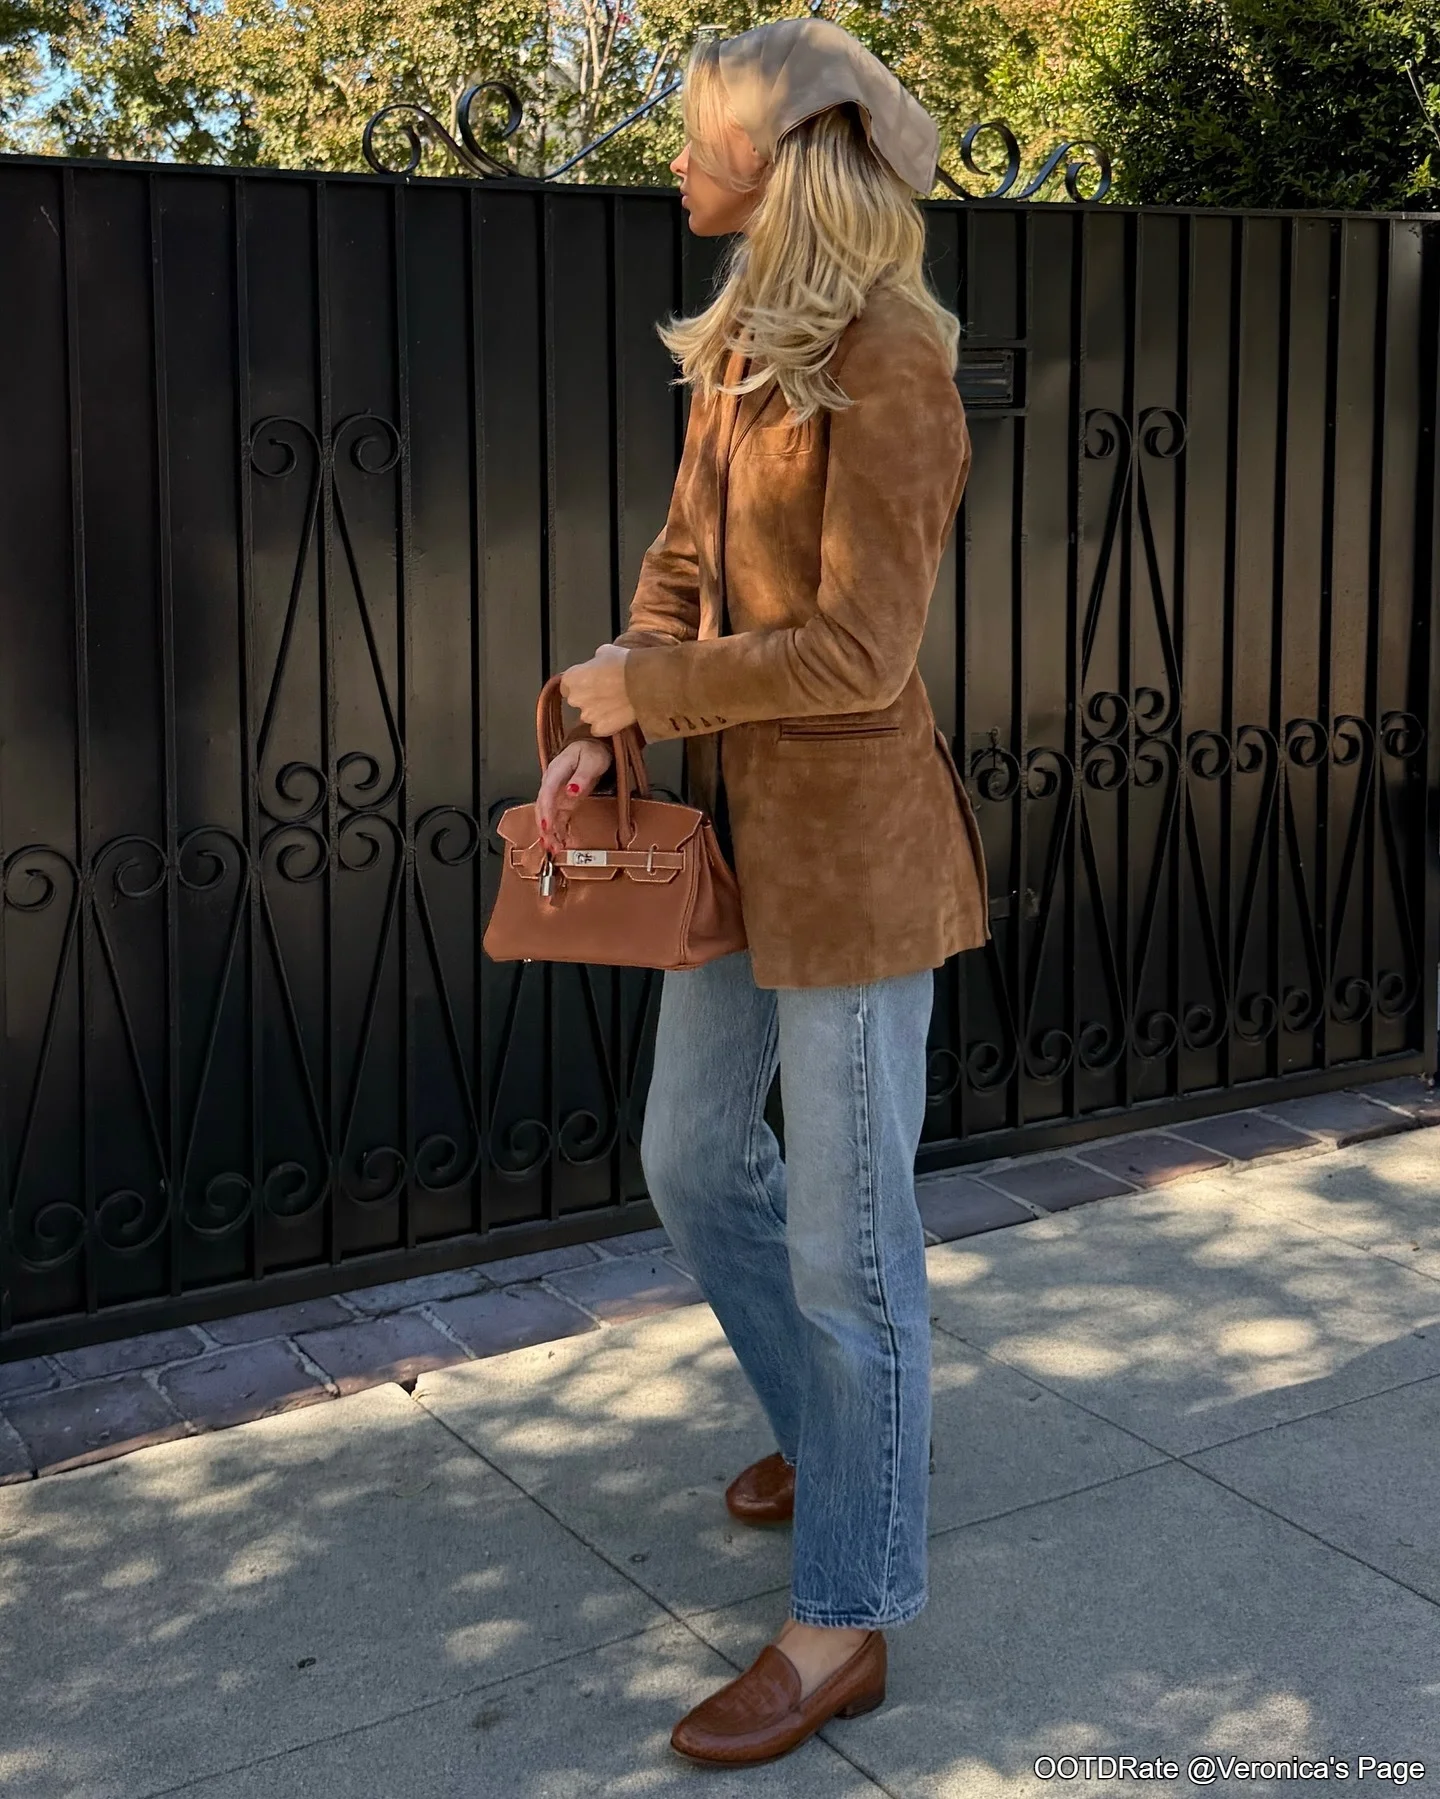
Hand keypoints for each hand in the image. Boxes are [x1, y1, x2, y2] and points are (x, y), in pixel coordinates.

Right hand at [536, 738, 612, 856]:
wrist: (594, 748)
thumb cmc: (592, 753)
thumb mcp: (591, 762)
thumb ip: (581, 776)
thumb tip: (571, 791)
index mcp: (556, 771)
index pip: (547, 792)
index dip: (546, 810)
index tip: (547, 826)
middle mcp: (551, 783)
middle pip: (543, 806)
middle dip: (545, 827)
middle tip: (550, 844)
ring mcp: (556, 793)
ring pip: (547, 815)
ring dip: (549, 832)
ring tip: (553, 849)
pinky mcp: (562, 802)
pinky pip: (556, 818)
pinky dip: (556, 831)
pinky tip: (558, 844)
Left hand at [559, 644, 634, 737]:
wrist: (644, 681)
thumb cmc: (625, 664)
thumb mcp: (606, 651)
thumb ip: (595, 661)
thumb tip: (598, 664)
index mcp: (572, 678)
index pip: (567, 685)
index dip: (580, 683)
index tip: (591, 682)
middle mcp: (575, 698)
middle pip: (578, 700)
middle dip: (590, 697)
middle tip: (607, 692)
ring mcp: (587, 716)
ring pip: (589, 715)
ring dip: (599, 711)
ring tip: (617, 703)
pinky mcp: (600, 728)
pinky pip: (600, 728)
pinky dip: (608, 724)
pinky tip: (619, 715)